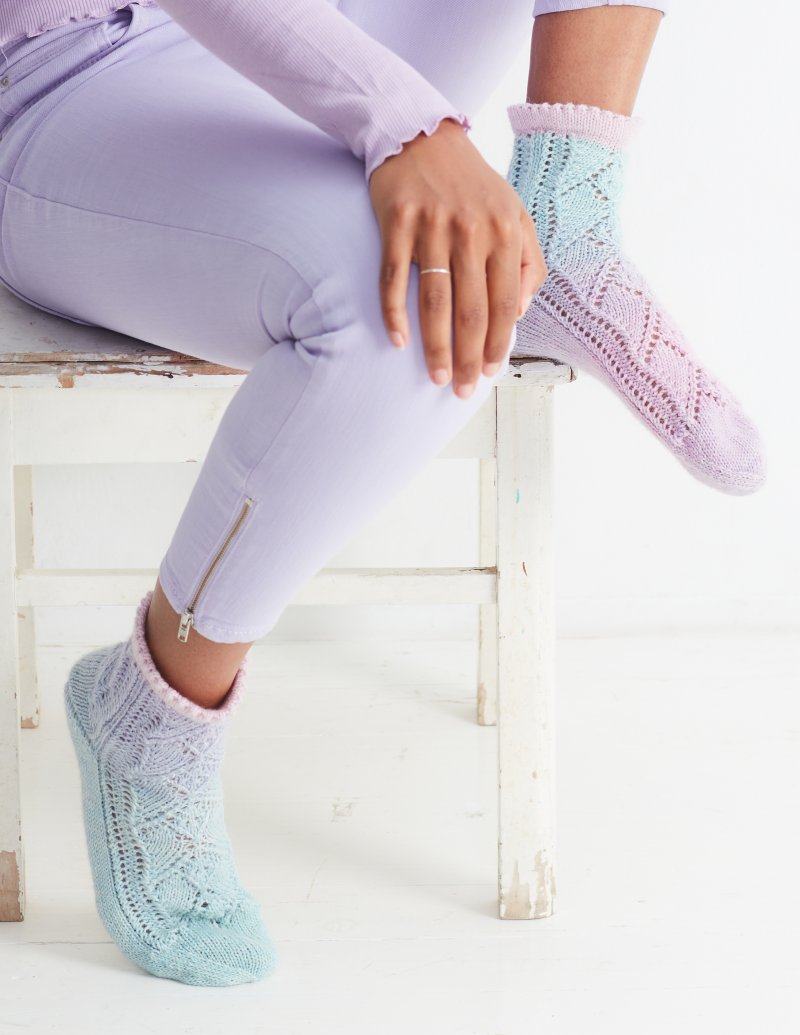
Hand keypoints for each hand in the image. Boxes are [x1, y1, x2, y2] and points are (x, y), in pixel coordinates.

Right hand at [368, 117, 546, 397]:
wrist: (421, 134)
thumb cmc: (471, 184)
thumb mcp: (513, 212)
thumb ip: (527, 259)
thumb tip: (521, 311)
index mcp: (504, 232)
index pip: (505, 303)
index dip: (499, 343)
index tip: (491, 373)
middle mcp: (471, 231)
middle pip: (471, 311)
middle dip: (469, 358)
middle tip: (463, 390)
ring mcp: (432, 227)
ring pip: (435, 302)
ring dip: (436, 347)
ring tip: (438, 377)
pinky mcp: (396, 222)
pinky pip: (393, 277)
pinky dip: (393, 312)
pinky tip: (398, 341)